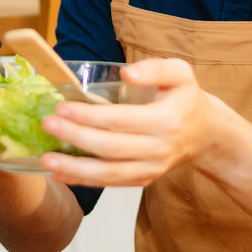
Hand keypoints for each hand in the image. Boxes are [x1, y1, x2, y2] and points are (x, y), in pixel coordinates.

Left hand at [38, 57, 225, 186]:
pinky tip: (61, 174)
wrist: (203, 135)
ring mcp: (151, 169)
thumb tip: (126, 73)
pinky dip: (84, 181)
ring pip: (109, 173)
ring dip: (75, 168)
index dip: (89, 116)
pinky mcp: (143, 180)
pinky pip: (111, 183)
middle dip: (75, 137)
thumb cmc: (185, 99)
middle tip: (48, 125)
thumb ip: (155, 68)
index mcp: (166, 120)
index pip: (120, 120)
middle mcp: (159, 149)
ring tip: (47, 159)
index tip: (62, 108)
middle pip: (110, 147)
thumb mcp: (180, 73)